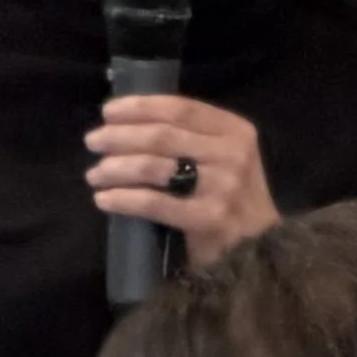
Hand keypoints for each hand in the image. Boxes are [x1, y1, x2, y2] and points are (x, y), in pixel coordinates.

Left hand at [85, 95, 278, 271]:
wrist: (262, 249)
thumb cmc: (234, 198)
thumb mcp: (225, 157)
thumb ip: (192, 137)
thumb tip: (130, 123)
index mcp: (235, 131)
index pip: (179, 108)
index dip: (138, 107)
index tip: (108, 112)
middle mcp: (232, 154)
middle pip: (161, 135)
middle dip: (119, 136)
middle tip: (93, 142)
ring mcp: (221, 187)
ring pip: (153, 167)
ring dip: (115, 167)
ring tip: (95, 173)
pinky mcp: (207, 219)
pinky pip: (153, 203)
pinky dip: (123, 199)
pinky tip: (104, 199)